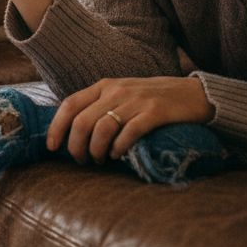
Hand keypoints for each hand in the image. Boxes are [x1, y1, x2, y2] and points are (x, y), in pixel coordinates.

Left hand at [47, 76, 213, 163]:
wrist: (195, 94)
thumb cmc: (153, 99)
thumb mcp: (123, 95)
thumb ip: (100, 106)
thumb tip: (73, 130)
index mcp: (104, 86)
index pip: (70, 105)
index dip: (56, 127)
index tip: (52, 147)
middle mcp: (117, 90)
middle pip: (82, 121)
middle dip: (76, 146)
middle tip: (82, 160)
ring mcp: (136, 100)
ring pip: (102, 128)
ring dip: (96, 150)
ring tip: (101, 161)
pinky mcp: (155, 112)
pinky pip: (128, 132)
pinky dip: (119, 148)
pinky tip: (119, 155)